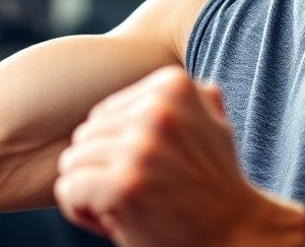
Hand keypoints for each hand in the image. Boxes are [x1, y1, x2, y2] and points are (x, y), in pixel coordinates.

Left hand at [54, 67, 285, 246]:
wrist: (237, 236)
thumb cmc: (214, 186)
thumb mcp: (212, 124)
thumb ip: (188, 97)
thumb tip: (170, 73)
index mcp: (174, 86)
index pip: (103, 113)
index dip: (119, 148)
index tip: (152, 169)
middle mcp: (156, 110)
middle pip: (84, 136)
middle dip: (103, 170)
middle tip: (143, 192)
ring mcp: (139, 147)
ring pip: (73, 162)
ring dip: (93, 192)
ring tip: (134, 205)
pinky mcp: (122, 184)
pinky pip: (67, 190)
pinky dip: (82, 212)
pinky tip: (116, 221)